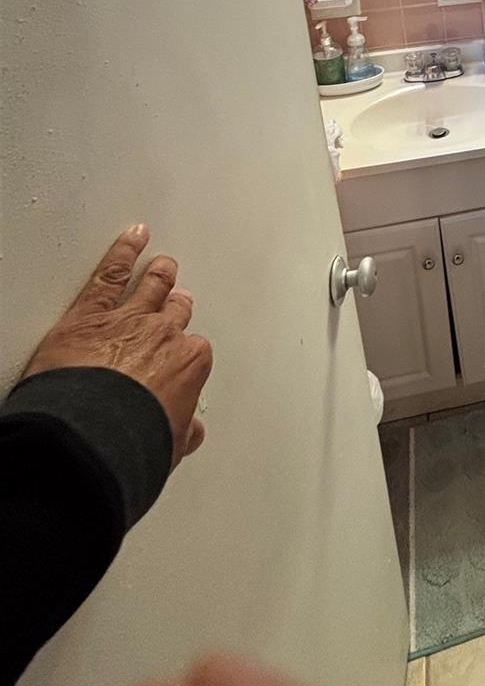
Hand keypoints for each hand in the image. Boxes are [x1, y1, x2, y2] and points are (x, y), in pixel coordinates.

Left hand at [23, 225, 212, 466]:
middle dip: (177, 306)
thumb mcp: (168, 446)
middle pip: (175, 312)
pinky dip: (122, 253)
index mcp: (188, 365)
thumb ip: (182, 429)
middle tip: (179, 299)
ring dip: (157, 274)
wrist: (92, 440)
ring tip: (162, 264)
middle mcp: (162, 336)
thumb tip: (187, 431)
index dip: (186, 352)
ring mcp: (127, 320)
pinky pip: (110, 274)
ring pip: (149, 286)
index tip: (183, 353)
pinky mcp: (89, 314)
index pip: (194, 351)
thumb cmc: (131, 446)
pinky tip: (131, 238)